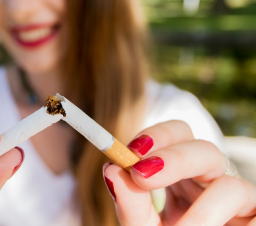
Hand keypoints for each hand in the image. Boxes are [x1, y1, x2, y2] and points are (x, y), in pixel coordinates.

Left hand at [103, 120, 255, 225]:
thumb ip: (130, 203)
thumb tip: (111, 170)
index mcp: (181, 174)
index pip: (176, 136)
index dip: (157, 135)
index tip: (131, 151)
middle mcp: (210, 179)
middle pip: (204, 148)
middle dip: (174, 159)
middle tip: (142, 175)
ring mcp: (237, 199)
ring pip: (230, 185)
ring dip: (200, 214)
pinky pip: (253, 215)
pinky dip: (222, 225)